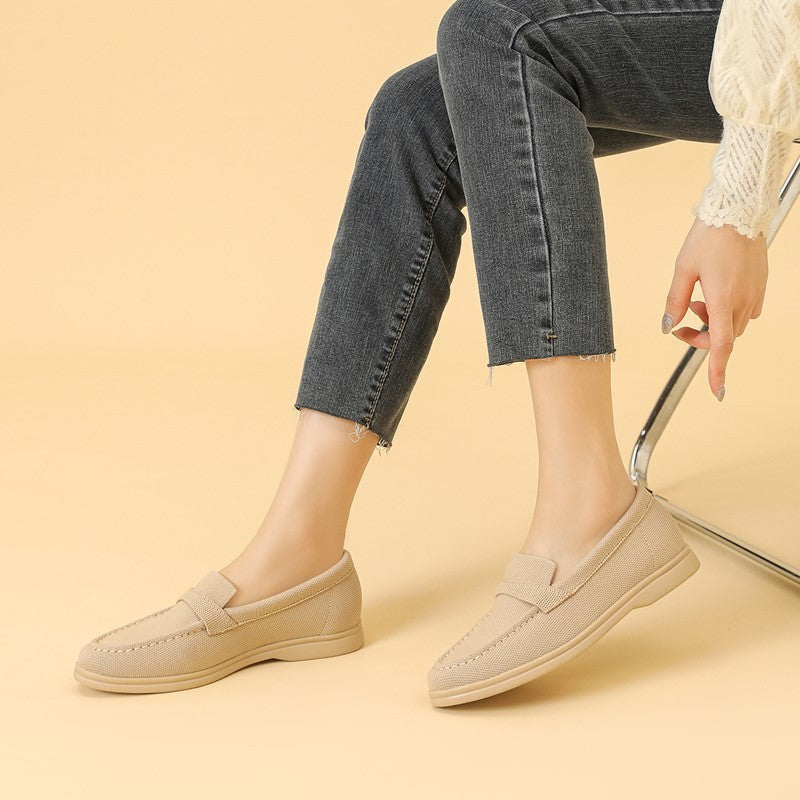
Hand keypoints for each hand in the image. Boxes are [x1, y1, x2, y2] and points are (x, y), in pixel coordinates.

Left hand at [662, 216, 767, 400]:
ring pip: (735, 324)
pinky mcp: (761, 284)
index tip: (717, 391)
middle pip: (725, 337)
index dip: (717, 370)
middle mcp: (743, 300)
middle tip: (682, 320)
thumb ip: (675, 301)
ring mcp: (755, 292)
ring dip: (714, 322)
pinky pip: (746, 309)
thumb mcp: (682, 270)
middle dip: (702, 337)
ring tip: (697, 300)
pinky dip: (728, 311)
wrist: (737, 210)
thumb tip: (669, 325)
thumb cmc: (708, 237)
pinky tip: (715, 292)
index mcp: (723, 299)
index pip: (721, 346)